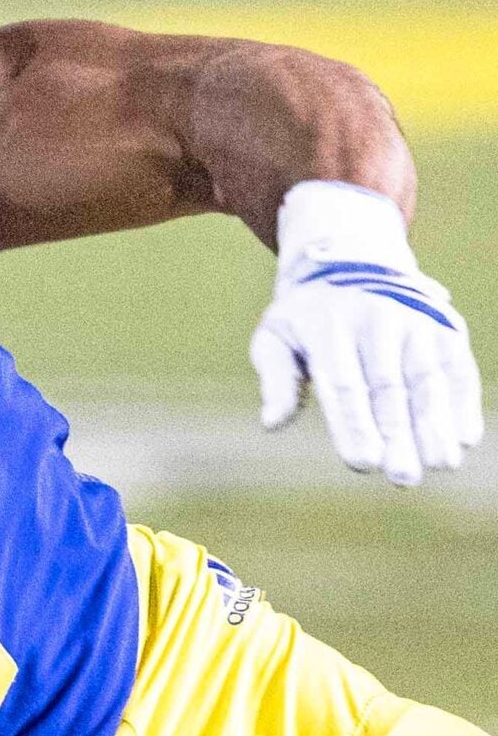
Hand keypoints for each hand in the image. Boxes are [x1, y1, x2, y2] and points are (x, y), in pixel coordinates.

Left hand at [253, 181, 483, 487]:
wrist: (352, 257)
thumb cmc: (308, 316)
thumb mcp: (276, 335)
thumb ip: (277, 379)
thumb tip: (271, 424)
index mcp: (328, 326)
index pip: (343, 385)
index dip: (354, 425)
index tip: (363, 464)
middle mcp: (376, 320)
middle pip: (388, 388)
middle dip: (398, 435)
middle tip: (403, 477)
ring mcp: (416, 321)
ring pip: (428, 379)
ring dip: (436, 424)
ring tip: (441, 464)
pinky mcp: (446, 326)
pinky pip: (458, 367)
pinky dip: (464, 402)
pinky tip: (465, 437)